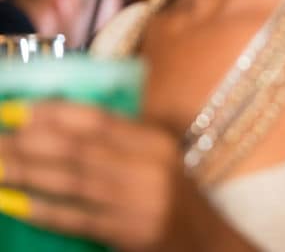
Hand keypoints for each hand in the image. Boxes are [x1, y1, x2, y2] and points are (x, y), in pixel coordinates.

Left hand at [0, 101, 220, 250]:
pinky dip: (44, 210)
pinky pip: (78, 218)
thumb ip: (117, 141)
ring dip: (27, 174)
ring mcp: (141, 201)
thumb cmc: (168, 195)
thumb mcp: (154, 159)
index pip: (98, 120)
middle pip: (79, 149)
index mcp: (154, 141)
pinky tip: (14, 204)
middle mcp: (150, 166)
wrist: (204, 241)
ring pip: (73, 182)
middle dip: (29, 143)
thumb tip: (54, 120)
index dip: (53, 113)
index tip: (16, 109)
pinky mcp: (131, 232)